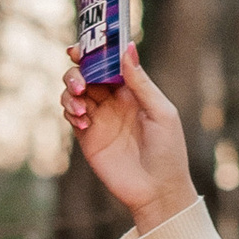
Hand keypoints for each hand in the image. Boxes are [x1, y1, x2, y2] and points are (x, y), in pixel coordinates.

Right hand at [61, 50, 195, 231]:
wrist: (158, 190)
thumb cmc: (168, 151)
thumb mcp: (160, 112)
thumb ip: (140, 82)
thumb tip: (127, 47)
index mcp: (132, 90)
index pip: (107, 63)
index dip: (91, 52)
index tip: (77, 48)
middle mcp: (113, 101)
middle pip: (85, 74)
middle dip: (76, 73)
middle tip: (81, 85)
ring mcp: (99, 118)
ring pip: (74, 93)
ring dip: (70, 93)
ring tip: (82, 109)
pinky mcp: (88, 138)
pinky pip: (72, 116)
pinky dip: (71, 113)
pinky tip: (84, 123)